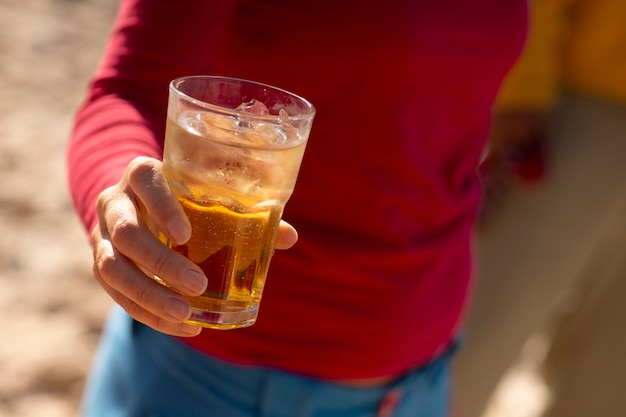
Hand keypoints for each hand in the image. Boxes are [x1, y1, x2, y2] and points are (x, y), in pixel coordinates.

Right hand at [91, 156, 297, 336]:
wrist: (138, 203)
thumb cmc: (185, 198)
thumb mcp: (206, 196)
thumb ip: (246, 213)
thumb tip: (289, 237)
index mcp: (142, 175)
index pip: (145, 180)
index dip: (161, 206)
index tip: (186, 234)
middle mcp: (114, 202)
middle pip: (127, 233)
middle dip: (161, 263)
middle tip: (199, 285)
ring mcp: (101, 235)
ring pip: (112, 268)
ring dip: (150, 296)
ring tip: (186, 314)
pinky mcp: (100, 264)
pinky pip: (116, 293)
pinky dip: (148, 313)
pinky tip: (181, 325)